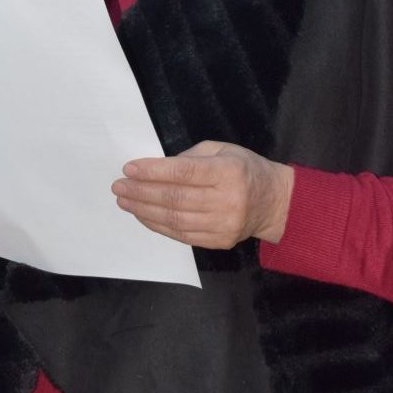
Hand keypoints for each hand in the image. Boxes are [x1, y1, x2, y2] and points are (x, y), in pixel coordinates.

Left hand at [111, 142, 294, 250]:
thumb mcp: (223, 150)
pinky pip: (182, 235)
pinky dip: (158, 226)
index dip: (153, 171)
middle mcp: (228, 200)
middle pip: (175, 198)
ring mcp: (224, 225)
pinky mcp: (219, 242)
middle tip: (119, 186)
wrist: (273, 202)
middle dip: (142, 192)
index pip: (184, 173)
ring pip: (175, 220)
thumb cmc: (244, 169)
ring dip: (144, 210)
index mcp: (229, 172)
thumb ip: (191, 158)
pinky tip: (143, 215)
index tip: (129, 168)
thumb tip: (156, 168)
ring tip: (125, 201)